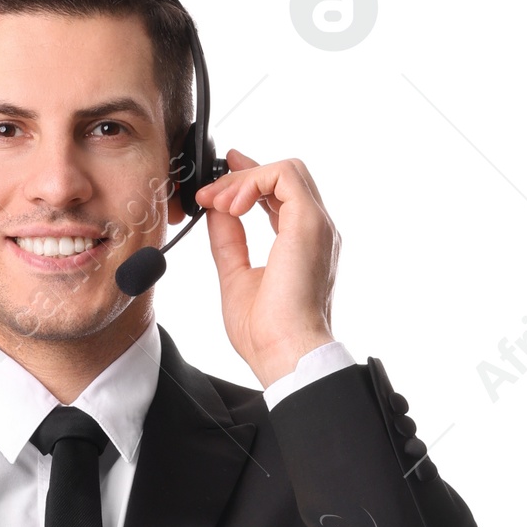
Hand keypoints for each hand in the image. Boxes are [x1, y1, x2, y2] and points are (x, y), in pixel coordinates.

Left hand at [196, 149, 340, 389]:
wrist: (286, 354)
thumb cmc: (267, 334)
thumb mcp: (236, 277)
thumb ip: (229, 241)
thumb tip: (216, 211)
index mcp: (302, 246)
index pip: (281, 196)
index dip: (251, 180)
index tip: (222, 178)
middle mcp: (315, 232)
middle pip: (284, 178)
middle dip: (242, 177)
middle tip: (209, 195)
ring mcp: (316, 225)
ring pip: (285, 171)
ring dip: (244, 180)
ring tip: (217, 203)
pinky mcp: (309, 222)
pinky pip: (284, 176)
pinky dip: (252, 182)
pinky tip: (231, 206)